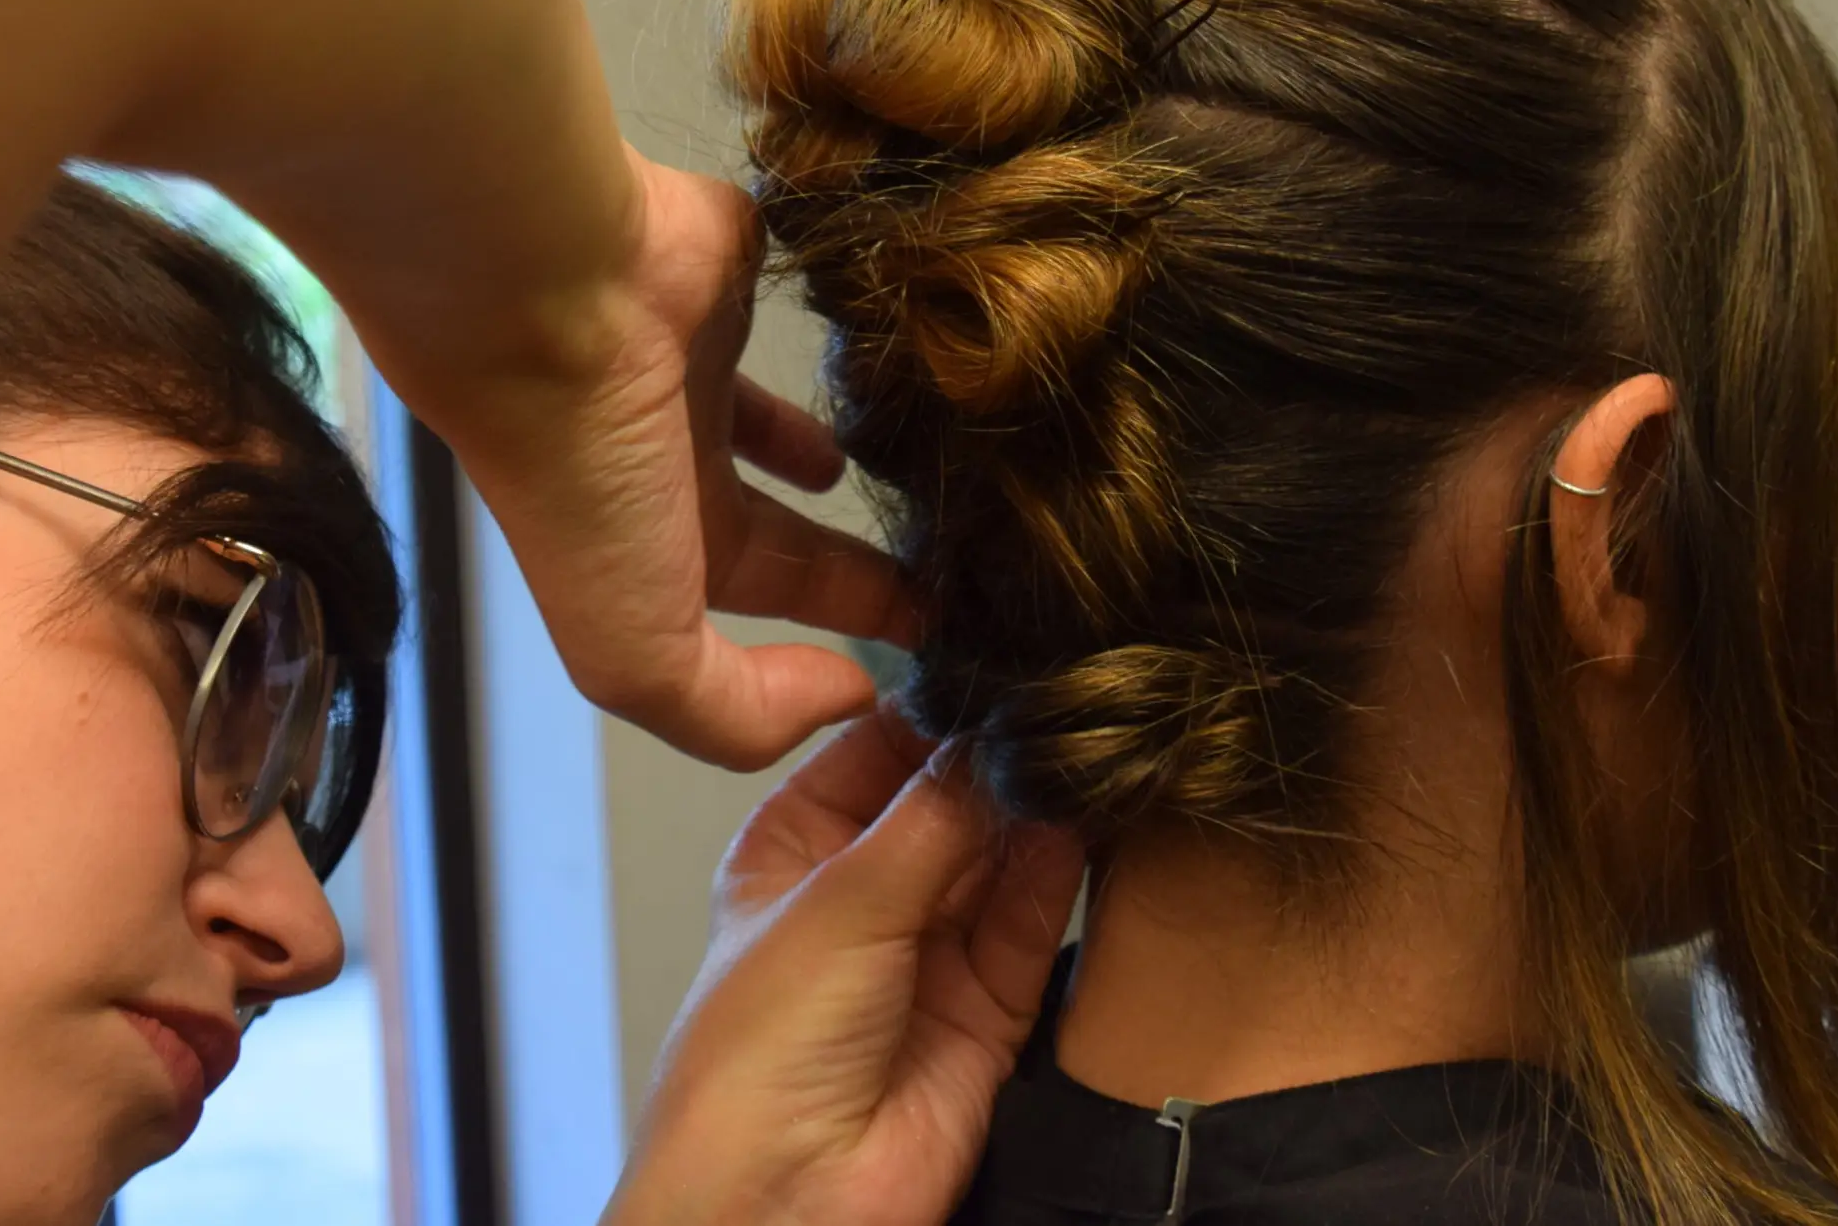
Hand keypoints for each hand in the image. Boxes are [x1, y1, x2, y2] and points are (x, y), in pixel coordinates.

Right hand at [435, 150, 920, 769]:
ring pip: (778, 424)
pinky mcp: (723, 278)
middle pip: (779, 525)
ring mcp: (689, 367)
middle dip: (851, 557)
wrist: (551, 299)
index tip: (929, 629)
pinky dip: (828, 339)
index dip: (844, 617)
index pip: (763, 593)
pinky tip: (888, 360)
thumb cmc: (587, 478)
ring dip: (833, 453)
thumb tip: (845, 696)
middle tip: (949, 565)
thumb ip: (737, 714)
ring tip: (911, 469)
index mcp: (645, 547)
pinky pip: (787, 315)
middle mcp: (663, 464)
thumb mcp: (640, 654)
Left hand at [607, 713, 1083, 1225]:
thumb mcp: (839, 903)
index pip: (877, 748)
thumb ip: (932, 816)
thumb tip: (996, 732)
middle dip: (997, 758)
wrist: (784, 1204)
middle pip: (948, 799)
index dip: (935, 711)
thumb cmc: (753, 1060)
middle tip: (1057, 705)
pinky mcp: (989, 1007)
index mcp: (794, 848)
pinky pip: (1035, 921)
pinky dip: (1062, 872)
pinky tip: (1083, 819)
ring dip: (1038, 808)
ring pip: (1000, 855)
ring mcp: (928, 951)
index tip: (998, 666)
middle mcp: (864, 894)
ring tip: (1081, 751)